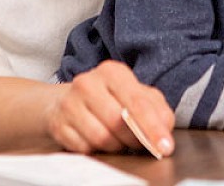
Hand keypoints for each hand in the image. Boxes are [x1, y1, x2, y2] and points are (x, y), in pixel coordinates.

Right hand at [47, 60, 174, 155]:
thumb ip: (157, 110)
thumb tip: (165, 129)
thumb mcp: (138, 96)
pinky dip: (96, 150)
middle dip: (134, 139)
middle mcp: (88, 82)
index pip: (137, 103)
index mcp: (112, 72)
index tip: (165, 147)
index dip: (153, 128)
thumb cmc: (110, 99)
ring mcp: (69, 103)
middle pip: (119, 122)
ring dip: (115, 146)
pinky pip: (84, 148)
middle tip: (139, 143)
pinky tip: (97, 141)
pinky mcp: (58, 124)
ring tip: (117, 139)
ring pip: (101, 137)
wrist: (68, 102)